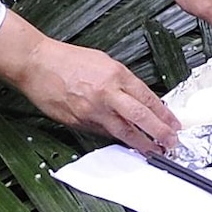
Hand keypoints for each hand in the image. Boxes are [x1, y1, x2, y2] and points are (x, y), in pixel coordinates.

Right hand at [0, 12, 178, 152]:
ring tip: (154, 151)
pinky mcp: (79, 122)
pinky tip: (125, 142)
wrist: (37, 64)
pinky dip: (116, 138)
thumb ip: (122, 81)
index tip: (174, 123)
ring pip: (123, 132)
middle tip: (172, 142)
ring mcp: (93, 111)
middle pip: (141, 117)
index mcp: (116, 75)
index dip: (164, 113)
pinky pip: (103, 133)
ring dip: (141, 143)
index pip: (148, 98)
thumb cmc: (67, 60)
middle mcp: (107, 94)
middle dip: (160, 132)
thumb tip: (139, 99)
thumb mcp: (103, 62)